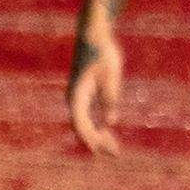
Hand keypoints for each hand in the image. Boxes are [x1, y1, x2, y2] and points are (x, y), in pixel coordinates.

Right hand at [68, 3, 124, 156]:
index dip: (90, 139)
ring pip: (85, 124)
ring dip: (98, 136)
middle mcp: (74, 99)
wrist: (93, 35)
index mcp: (77, 95)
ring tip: (114, 148)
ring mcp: (78, 98)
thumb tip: (110, 122)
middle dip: (97, 142)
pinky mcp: (85, 96)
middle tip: (115, 153)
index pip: (80, 124)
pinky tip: (108, 132)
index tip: (101, 151)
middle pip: (82, 128)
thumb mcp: (111, 74)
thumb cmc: (103, 52)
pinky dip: (98, 126)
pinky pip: (88, 117)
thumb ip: (110, 97)